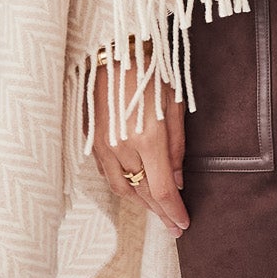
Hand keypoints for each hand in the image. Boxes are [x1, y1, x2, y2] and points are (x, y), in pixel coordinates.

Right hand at [89, 59, 187, 235]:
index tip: (184, 224)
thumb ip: (177, 148)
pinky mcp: (92, 141)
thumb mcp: (174, 106)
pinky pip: (109, 175)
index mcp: (148, 139)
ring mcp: (104, 146)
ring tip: (157, 210)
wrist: (112, 51)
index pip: (163, 190)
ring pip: (123, 189)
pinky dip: (124, 186)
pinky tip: (135, 187)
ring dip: (141, 203)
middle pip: (143, 194)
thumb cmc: (150, 71)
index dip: (174, 212)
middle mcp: (123, 148)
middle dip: (160, 213)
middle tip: (174, 226)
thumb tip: (178, 181)